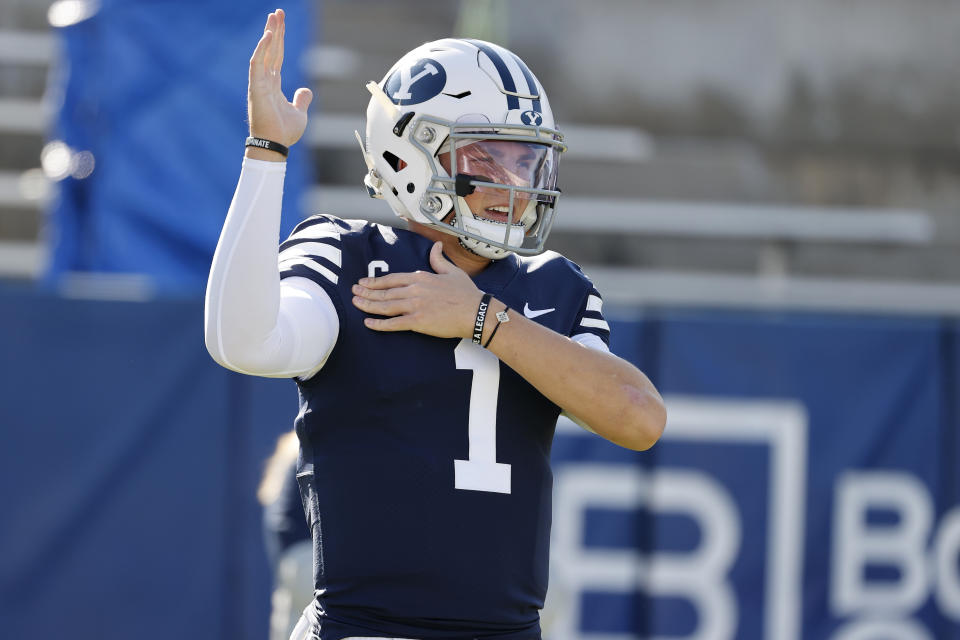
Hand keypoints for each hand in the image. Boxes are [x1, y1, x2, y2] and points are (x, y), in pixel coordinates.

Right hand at [248, 9, 311, 148]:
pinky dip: (263, 48)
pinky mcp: (256, 87)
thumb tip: (305, 90)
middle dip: (274, 30)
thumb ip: (302, 99)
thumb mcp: (299, 112)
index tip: (280, 23)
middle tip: (277, 12)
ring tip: (273, 17)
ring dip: (269, 34)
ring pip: (264, 52)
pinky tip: (269, 35)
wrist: (276, 145)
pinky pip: (258, 63)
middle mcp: (265, 80)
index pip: (277, 56)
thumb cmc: (285, 132)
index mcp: (273, 84)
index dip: (279, 40)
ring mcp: (259, 83)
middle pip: (271, 50)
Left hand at [352, 242, 483, 337]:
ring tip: (355, 304)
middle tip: (353, 293)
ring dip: (368, 305)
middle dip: (366, 292)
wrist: (475, 311)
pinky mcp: (417, 322)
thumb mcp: (452, 271)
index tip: (364, 282)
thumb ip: (439, 259)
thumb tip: (436, 246)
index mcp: (420, 277)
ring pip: (385, 306)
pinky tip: (368, 323)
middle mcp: (414, 290)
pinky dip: (379, 324)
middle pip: (384, 291)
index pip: (392, 278)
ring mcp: (414, 306)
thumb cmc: (466, 293)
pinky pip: (393, 323)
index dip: (375, 281)